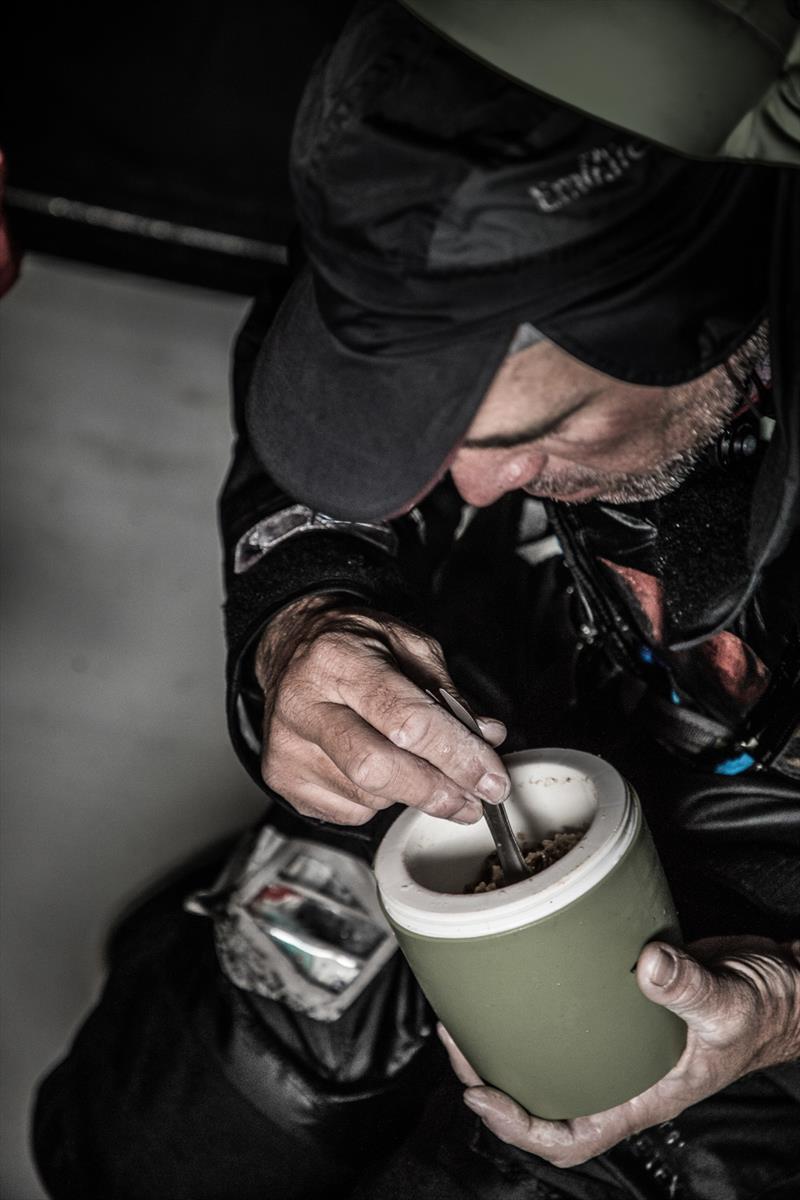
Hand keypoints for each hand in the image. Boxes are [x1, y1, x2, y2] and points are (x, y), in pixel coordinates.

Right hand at [255, 594, 508, 825]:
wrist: (292, 647)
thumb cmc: (355, 645)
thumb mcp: (408, 646)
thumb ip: (449, 694)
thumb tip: (487, 737)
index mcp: (338, 659)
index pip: (406, 719)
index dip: (456, 755)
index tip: (491, 777)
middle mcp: (303, 703)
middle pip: (378, 768)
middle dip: (435, 791)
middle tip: (472, 800)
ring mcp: (287, 745)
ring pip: (368, 796)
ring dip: (412, 794)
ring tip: (423, 770)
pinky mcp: (282, 777)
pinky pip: (350, 810)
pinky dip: (379, 800)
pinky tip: (380, 770)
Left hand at [440, 935, 799, 1166]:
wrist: (786, 989)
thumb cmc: (767, 1012)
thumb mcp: (731, 1003)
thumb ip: (689, 987)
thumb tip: (647, 965)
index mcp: (644, 1094)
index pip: (569, 1136)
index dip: (516, 1125)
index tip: (477, 1092)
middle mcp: (625, 1074)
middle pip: (544, 1099)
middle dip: (492, 1077)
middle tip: (455, 1036)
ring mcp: (622, 1044)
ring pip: (552, 1061)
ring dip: (508, 1043)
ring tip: (469, 1011)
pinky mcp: (625, 1007)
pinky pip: (572, 1020)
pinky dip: (541, 1007)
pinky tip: (520, 978)